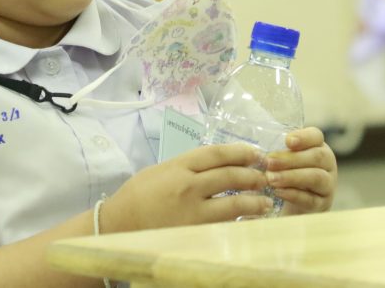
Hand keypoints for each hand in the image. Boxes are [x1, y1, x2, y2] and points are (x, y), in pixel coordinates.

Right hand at [100, 143, 272, 232]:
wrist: (118, 226)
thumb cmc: (136, 197)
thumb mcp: (158, 171)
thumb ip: (185, 167)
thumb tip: (213, 165)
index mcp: (178, 166)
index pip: (216, 153)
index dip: (240, 151)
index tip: (255, 153)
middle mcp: (188, 186)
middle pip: (230, 175)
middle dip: (252, 174)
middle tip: (265, 175)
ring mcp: (193, 211)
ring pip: (234, 202)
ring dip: (255, 200)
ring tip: (266, 201)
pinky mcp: (196, 233)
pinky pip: (227, 225)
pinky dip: (242, 222)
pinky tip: (251, 221)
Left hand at [266, 126, 336, 214]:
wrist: (290, 203)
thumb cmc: (284, 172)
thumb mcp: (281, 157)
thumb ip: (275, 149)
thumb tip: (256, 148)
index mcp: (318, 146)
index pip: (316, 136)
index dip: (303, 137)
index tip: (287, 141)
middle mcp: (327, 164)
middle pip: (317, 156)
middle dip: (291, 159)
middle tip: (269, 162)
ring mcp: (328, 184)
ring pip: (316, 177)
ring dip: (292, 177)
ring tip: (271, 179)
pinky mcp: (322, 204)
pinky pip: (311, 199)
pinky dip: (293, 195)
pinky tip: (277, 192)